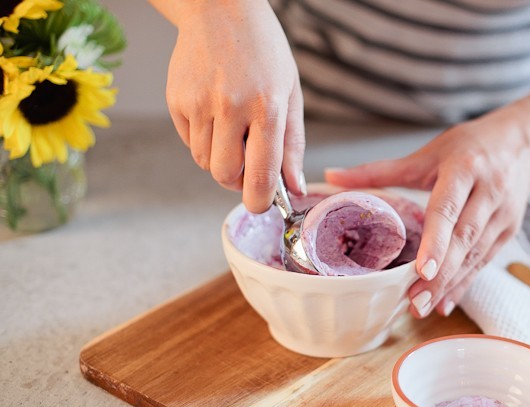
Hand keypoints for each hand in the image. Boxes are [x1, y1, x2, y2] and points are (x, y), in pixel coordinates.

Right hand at [164, 0, 305, 211]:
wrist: (220, 9)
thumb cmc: (264, 52)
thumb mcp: (291, 93)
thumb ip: (292, 145)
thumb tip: (294, 189)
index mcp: (267, 108)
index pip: (261, 175)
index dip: (260, 200)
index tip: (263, 204)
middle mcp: (231, 107)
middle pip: (225, 176)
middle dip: (238, 182)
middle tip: (248, 167)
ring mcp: (198, 103)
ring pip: (204, 162)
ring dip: (220, 159)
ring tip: (233, 130)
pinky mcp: (176, 100)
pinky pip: (189, 142)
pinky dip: (203, 140)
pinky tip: (215, 114)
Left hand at [326, 114, 529, 316]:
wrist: (520, 143)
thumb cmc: (469, 147)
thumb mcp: (427, 154)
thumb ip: (380, 170)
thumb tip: (332, 177)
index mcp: (465, 169)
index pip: (448, 209)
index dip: (436, 242)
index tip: (422, 270)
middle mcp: (489, 193)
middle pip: (464, 240)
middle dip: (441, 275)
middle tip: (415, 302)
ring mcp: (503, 216)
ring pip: (475, 256)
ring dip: (450, 285)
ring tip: (422, 307)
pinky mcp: (508, 232)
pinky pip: (484, 263)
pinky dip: (463, 284)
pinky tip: (444, 303)